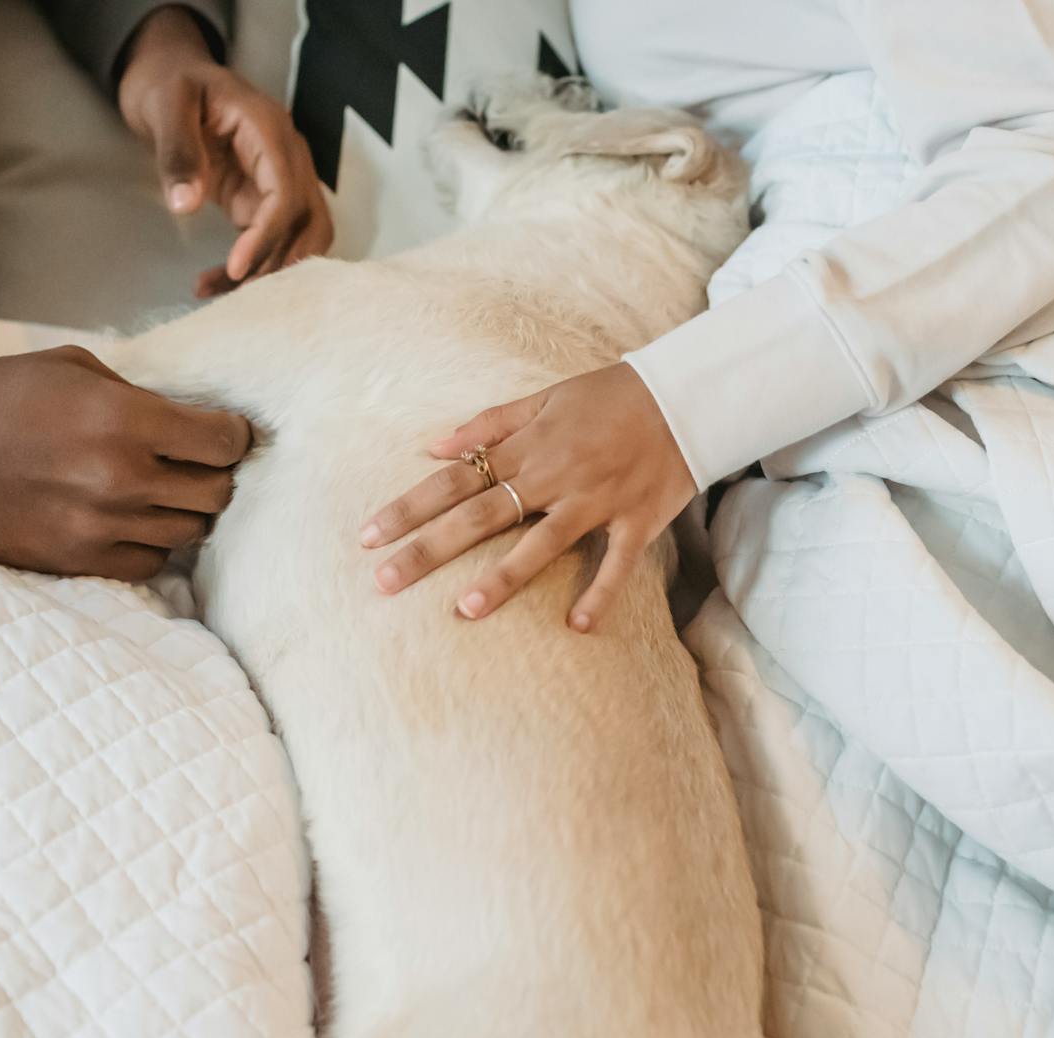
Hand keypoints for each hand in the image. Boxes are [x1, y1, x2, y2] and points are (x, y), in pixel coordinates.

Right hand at [0, 346, 250, 580]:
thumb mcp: (74, 368)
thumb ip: (140, 395)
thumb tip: (190, 419)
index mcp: (124, 419)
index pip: (223, 443)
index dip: (232, 436)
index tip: (224, 432)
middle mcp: (120, 478)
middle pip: (216, 493)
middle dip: (213, 474)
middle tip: (194, 462)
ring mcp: (101, 527)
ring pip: (188, 532)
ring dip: (182, 510)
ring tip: (156, 489)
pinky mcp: (79, 561)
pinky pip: (150, 563)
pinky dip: (150, 543)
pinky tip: (130, 519)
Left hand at [117, 5, 332, 292]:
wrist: (171, 74)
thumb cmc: (170, 83)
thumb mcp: (166, 106)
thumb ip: (177, 152)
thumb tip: (185, 205)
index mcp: (270, 130)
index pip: (287, 194)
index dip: (268, 236)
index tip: (237, 268)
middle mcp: (288, 157)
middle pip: (309, 224)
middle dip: (277, 263)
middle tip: (234, 292)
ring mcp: (281, 180)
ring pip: (302, 239)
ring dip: (272, 272)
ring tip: (221, 292)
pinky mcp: (264, 200)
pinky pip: (275, 241)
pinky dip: (255, 267)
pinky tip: (216, 283)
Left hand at [358, 364, 695, 631]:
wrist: (684, 396)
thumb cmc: (610, 397)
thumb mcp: (546, 398)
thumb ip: (489, 423)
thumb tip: (434, 446)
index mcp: (527, 446)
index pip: (453, 481)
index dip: (409, 508)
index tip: (368, 536)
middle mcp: (554, 475)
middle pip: (481, 516)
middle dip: (429, 549)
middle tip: (385, 582)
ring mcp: (595, 501)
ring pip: (542, 542)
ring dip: (504, 576)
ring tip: (466, 610)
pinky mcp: (635, 521)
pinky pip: (615, 563)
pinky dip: (599, 594)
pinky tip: (576, 626)